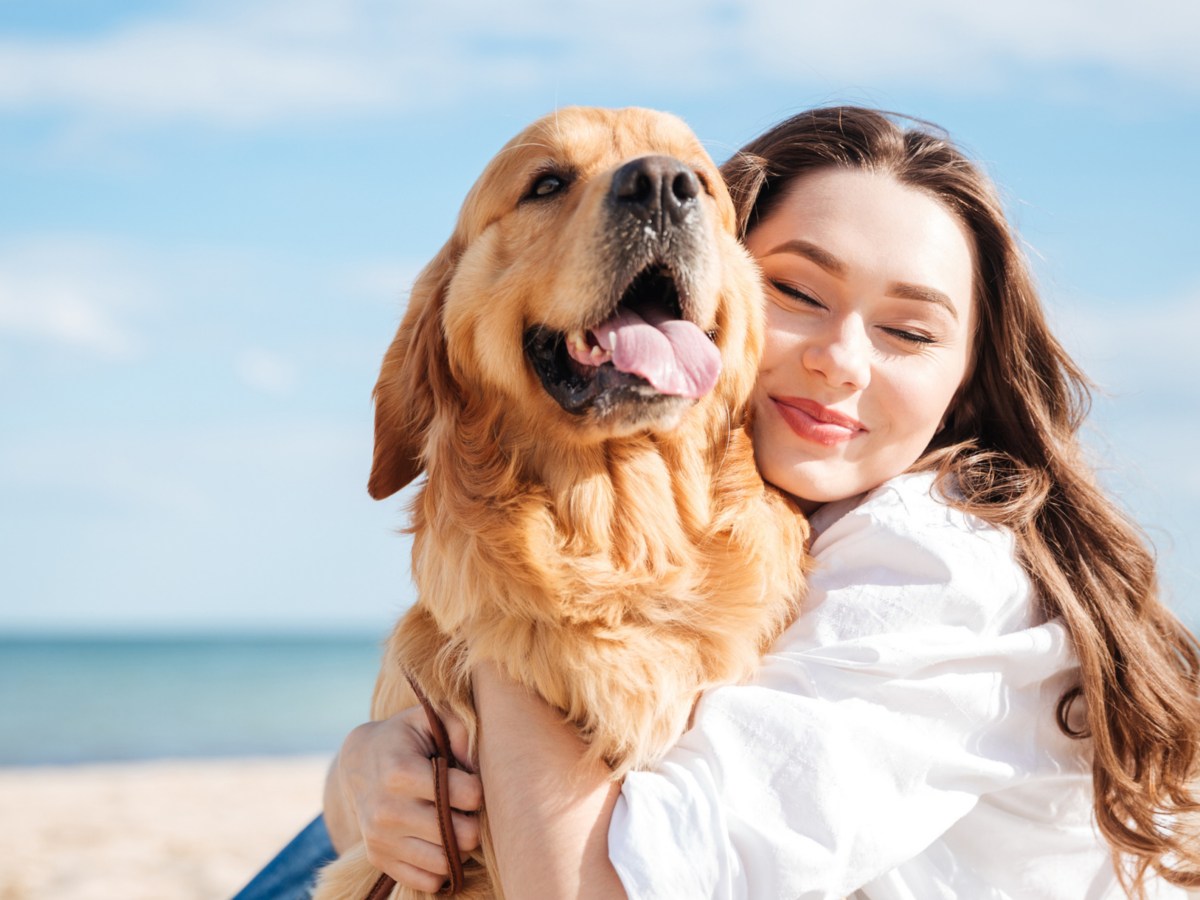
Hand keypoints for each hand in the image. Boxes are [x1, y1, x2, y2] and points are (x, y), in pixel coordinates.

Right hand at [325, 705, 482, 892]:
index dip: (478, 788)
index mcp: (401, 773)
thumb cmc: (404, 738)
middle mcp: (388, 811)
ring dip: (459, 846)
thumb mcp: (428, 719)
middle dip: (473, 820)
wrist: (357, 763)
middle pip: (462, 834)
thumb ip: (460, 729)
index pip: (468, 795)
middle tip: (466, 807)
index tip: (469, 780)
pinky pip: (426, 881)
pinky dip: (441, 867)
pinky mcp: (379, 859)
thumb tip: (477, 765)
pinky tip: (439, 842)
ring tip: (455, 823)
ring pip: (446, 863)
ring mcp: (381, 839)